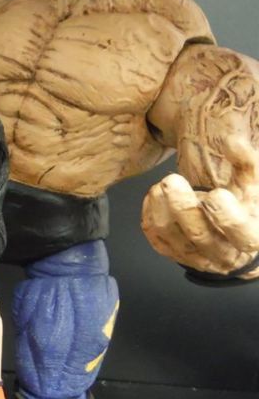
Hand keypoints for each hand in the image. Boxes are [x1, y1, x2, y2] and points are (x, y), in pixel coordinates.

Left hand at [142, 137, 258, 278]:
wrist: (229, 242)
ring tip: (162, 184)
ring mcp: (192, 256)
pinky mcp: (170, 251)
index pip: (241, 234)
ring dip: (161, 205)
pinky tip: (155, 194)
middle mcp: (220, 254)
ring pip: (169, 233)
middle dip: (182, 206)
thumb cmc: (243, 209)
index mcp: (248, 239)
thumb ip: (245, 164)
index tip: (216, 193)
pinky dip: (150, 211)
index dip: (227, 215)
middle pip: (198, 234)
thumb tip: (232, 142)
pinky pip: (153, 233)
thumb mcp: (251, 189)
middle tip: (171, 180)